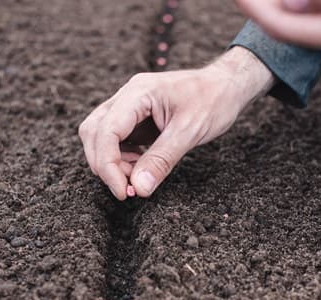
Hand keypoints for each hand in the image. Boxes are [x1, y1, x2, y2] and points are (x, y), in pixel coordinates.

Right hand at [78, 47, 273, 199]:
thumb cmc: (213, 100)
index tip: (122, 191)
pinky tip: (140, 170)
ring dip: (113, 163)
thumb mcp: (189, 132)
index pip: (106, 130)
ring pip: (102, 137)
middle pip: (94, 132)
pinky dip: (123, 159)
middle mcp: (128, 97)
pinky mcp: (136, 119)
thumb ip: (162, 160)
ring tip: (137, 180)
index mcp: (138, 93)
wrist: (227, 86)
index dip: (108, 165)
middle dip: (105, 165)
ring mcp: (130, 107)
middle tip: (128, 189)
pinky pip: (117, 141)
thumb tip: (139, 188)